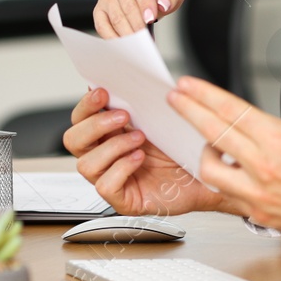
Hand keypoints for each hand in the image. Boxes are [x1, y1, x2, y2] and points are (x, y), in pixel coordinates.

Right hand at [63, 87, 225, 217]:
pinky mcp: (122, 200)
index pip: (81, 118)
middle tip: (123, 115)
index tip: (102, 91)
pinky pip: (105, 186)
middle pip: (73, 140)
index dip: (86, 104)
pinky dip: (121, 168)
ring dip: (112, 146)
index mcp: (110, 133)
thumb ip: (142, 103)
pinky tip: (139, 159)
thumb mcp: (163, 120)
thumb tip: (129, 80)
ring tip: (139, 138)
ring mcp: (111, 178)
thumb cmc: (184, 150)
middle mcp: (105, 156)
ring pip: (85, 164)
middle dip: (94, 124)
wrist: (206, 176)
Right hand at [95, 0, 186, 37]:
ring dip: (127, 33)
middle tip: (146, 40)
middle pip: (126, 5)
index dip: (145, 3)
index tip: (151, 19)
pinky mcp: (101, 9)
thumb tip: (163, 5)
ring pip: (115, 17)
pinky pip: (102, 25)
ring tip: (139, 44)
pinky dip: (112, 37)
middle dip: (137, 25)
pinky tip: (123, 44)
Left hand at [168, 76, 280, 255]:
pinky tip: (232, 172)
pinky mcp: (262, 218)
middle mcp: (266, 171)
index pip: (232, 112)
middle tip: (177, 101)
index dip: (204, 96)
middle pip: (214, 135)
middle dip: (191, 113)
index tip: (188, 87)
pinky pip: (232, 195)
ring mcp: (260, 197)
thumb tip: (256, 133)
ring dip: (206, 154)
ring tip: (209, 144)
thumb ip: (278, 135)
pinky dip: (229, 180)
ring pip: (212, 171)